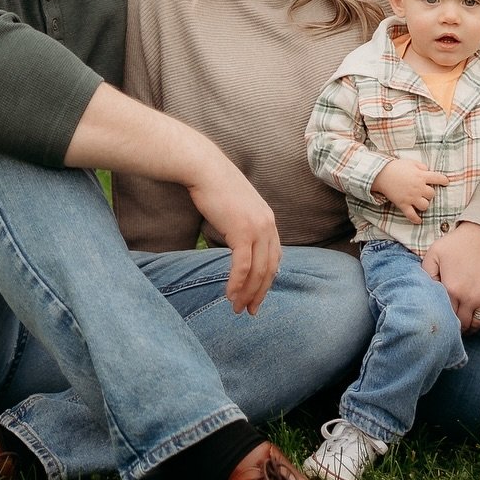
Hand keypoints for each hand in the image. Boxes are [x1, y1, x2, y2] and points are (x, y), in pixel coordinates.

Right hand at [185, 155, 281, 315]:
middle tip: (250, 311)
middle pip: (270, 268)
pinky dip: (237, 284)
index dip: (267, 280)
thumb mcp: (236, 207)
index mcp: (268, 220)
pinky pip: (243, 267)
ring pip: (258, 271)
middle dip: (260, 293)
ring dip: (247, 294)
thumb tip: (238, 243)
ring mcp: (257, 228)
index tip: (257, 296)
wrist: (204, 168)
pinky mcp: (242, 231)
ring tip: (237, 309)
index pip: (274, 258)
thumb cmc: (214, 186)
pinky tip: (229, 295)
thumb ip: (243, 225)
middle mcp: (268, 225)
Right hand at [372, 157, 450, 223]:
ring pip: (425, 206)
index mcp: (421, 176)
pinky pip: (412, 215)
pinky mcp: (403, 204)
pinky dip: (416, 219)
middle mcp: (418, 188)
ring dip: (424, 204)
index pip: (438, 178)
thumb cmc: (396, 167)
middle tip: (424, 191)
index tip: (446, 182)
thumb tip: (427, 170)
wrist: (381, 174)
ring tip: (420, 202)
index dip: (444, 180)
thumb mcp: (411, 162)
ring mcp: (411, 197)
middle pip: (432, 194)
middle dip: (429, 193)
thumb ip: (421, 167)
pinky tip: (419, 220)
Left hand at [423, 222, 479, 330]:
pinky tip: (479, 310)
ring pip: (478, 324)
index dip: (444, 319)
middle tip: (455, 321)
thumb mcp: (434, 252)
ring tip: (466, 319)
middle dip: (457, 325)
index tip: (444, 317)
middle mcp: (470, 298)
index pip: (446, 317)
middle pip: (462, 325)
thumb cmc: (458, 243)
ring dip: (471, 325)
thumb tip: (424, 293)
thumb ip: (426, 273)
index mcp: (452, 289)